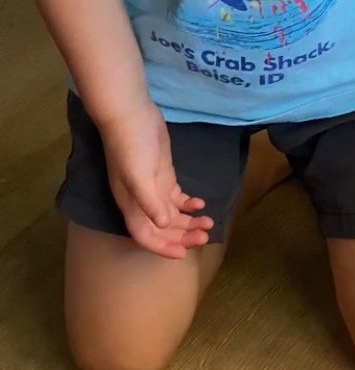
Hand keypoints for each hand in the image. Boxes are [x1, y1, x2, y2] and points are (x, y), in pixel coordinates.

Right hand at [99, 100, 212, 258]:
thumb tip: (162, 224)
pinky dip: (188, 203)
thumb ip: (149, 201)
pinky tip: (200, 204)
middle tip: (206, 236)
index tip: (183, 254)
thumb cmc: (131, 147)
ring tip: (209, 223)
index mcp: (131, 205)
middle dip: (183, 235)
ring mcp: (153, 187)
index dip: (162, 247)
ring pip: (171, 213)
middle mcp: (142, 201)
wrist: (131, 115)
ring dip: (189, 221)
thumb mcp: (138, 175)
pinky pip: (175, 197)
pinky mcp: (163, 174)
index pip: (146, 235)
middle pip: (162, 227)